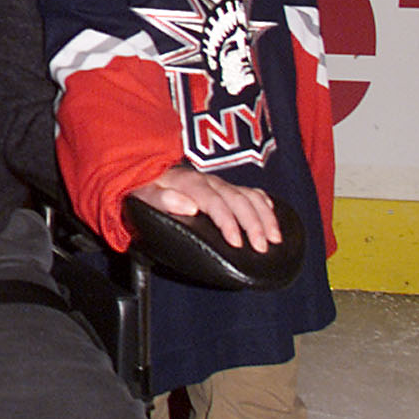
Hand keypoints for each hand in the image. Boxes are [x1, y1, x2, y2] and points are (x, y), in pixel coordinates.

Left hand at [127, 164, 280, 253]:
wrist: (144, 170)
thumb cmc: (144, 189)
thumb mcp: (143, 194)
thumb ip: (162, 200)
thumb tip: (189, 206)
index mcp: (190, 183)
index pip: (215, 203)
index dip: (228, 223)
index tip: (237, 243)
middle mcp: (209, 181)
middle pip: (238, 200)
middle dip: (254, 224)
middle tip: (264, 247)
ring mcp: (219, 183)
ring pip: (249, 195)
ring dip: (265, 216)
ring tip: (275, 237)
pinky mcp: (224, 186)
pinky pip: (250, 190)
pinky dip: (263, 202)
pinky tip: (272, 213)